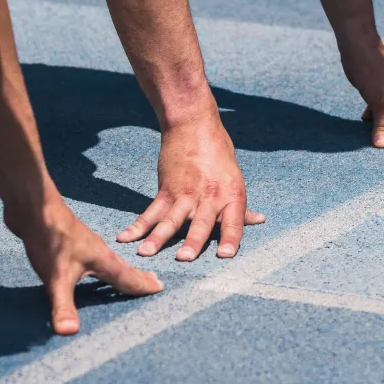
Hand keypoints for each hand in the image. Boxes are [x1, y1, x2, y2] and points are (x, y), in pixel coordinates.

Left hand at [14, 202, 164, 334]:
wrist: (30, 205)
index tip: (160, 288)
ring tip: (121, 279)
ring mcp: (81, 244)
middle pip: (121, 267)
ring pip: (104, 263)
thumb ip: (64, 305)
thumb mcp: (56, 277)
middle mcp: (96, 251)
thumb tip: (69, 332)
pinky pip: (87, 259)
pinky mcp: (65, 242)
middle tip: (151, 282)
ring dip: (115, 272)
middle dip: (135, 277)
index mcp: (102, 259)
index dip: (143, 285)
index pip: (127, 276)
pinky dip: (94, 268)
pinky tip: (83, 270)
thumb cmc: (49, 237)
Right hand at [117, 118, 264, 260]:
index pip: (233, 223)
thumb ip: (241, 207)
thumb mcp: (235, 179)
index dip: (230, 239)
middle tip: (184, 258)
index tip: (225, 256)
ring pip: (171, 220)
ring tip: (145, 253)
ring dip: (157, 237)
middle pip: (200, 223)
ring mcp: (185, 194)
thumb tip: (259, 221)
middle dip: (192, 242)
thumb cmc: (218, 153)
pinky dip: (137, 225)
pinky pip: (151, 211)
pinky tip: (125, 237)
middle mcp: (209, 197)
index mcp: (231, 196)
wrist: (193, 125)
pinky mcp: (166, 190)